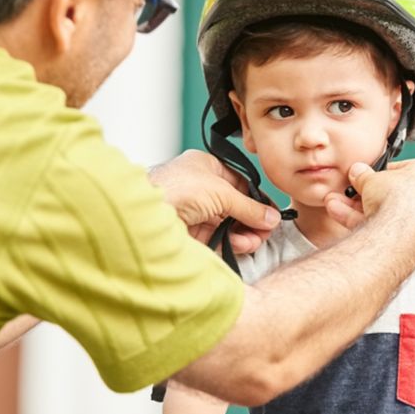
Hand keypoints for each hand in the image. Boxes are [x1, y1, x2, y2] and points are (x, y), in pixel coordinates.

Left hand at [149, 149, 279, 252]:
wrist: (143, 214)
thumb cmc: (173, 189)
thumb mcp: (220, 192)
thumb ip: (248, 206)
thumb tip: (270, 217)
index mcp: (205, 167)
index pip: (239, 184)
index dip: (256, 200)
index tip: (271, 215)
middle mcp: (199, 188)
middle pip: (235, 207)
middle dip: (252, 221)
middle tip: (264, 232)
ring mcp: (195, 211)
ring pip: (228, 225)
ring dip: (244, 234)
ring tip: (252, 242)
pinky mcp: (190, 233)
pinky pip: (218, 239)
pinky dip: (231, 243)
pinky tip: (240, 246)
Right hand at [324, 158, 414, 230]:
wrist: (399, 230)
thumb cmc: (397, 197)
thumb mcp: (372, 176)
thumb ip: (363, 174)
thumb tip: (358, 172)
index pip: (400, 169)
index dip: (378, 171)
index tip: (362, 172)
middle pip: (388, 193)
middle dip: (363, 191)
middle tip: (348, 188)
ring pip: (380, 211)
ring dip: (354, 206)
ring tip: (334, 201)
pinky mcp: (402, 239)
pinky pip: (377, 226)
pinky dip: (356, 219)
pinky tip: (338, 212)